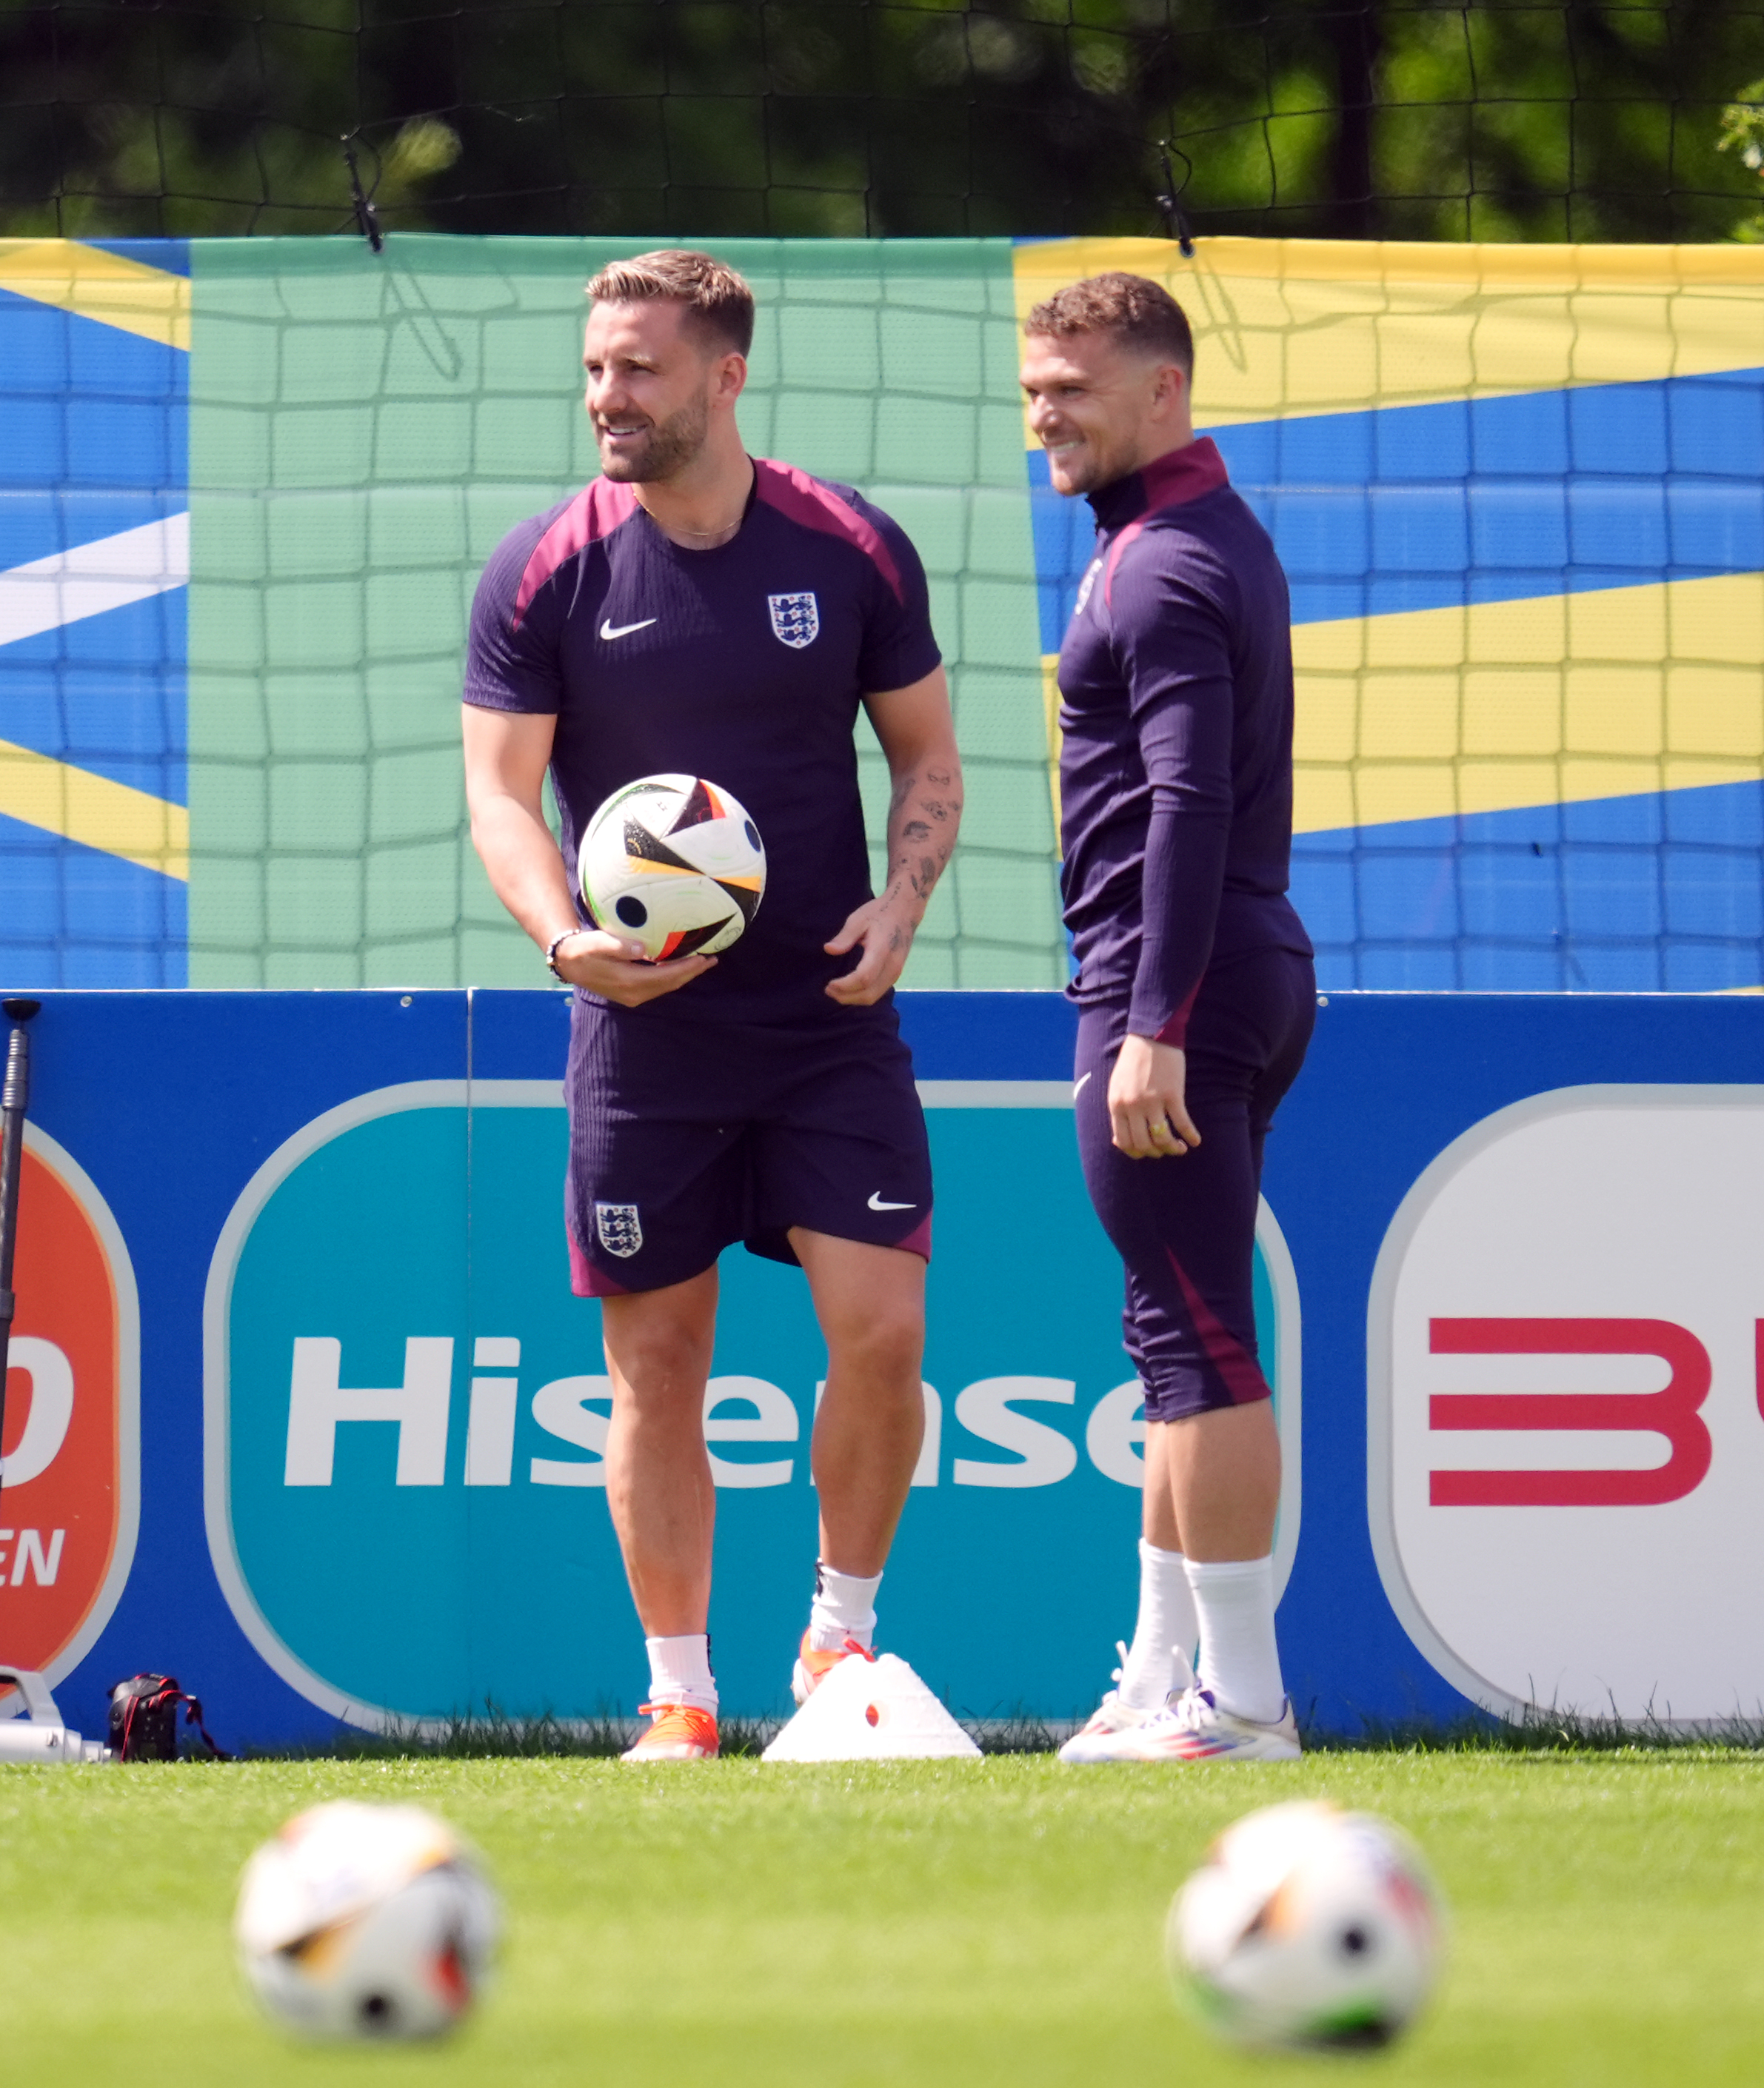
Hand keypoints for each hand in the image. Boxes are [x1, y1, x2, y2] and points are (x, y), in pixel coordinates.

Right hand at [552, 928, 714, 1006]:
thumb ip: (619, 946)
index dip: (687, 968)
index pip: (666, 976)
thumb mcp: (597, 944)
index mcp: (629, 982)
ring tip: (702, 963)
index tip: (704, 957)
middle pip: (671, 983)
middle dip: (692, 972)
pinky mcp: (631, 992)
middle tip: (712, 960)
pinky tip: (680, 966)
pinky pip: (659, 985)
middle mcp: (635, 993)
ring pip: (666, 986)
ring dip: (685, 975)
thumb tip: (642, 949)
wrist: (568, 963)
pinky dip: (673, 976)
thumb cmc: (582, 949)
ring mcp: (633, 995)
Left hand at [824, 894, 915, 1004]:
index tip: (829, 984)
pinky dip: (862, 995)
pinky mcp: (895, 975)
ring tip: (836, 991)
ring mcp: (896, 972)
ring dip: (853, 999)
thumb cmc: (880, 913)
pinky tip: (849, 989)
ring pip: (874, 996)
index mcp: (882, 950)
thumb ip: (845, 936)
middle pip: (869, 993)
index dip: (845, 985)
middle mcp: (892, 966)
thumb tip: (829, 950)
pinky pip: (878, 992)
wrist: (905, 912)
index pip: (864, 978)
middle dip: (846, 996)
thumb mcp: (859, 919)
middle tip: (828, 990)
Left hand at [1107, 1034, 1201, 1158]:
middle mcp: (1132, 1106)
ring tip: (1180, 1149)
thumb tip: (1117, 1141)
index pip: (1123, 1141)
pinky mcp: (1173, 1094)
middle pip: (1143, 1144)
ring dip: (1173, 1148)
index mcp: (1116, 1104)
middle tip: (1164, 1151)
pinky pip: (1182, 1123)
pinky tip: (1196, 1141)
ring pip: (1162, 1138)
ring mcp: (1153, 1101)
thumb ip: (1118, 1112)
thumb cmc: (1133, 1061)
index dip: (1135, 1152)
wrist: (1150, 1036)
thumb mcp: (1117, 1087)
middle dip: (1155, 1153)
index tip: (1145, 1153)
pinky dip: (1190, 1135)